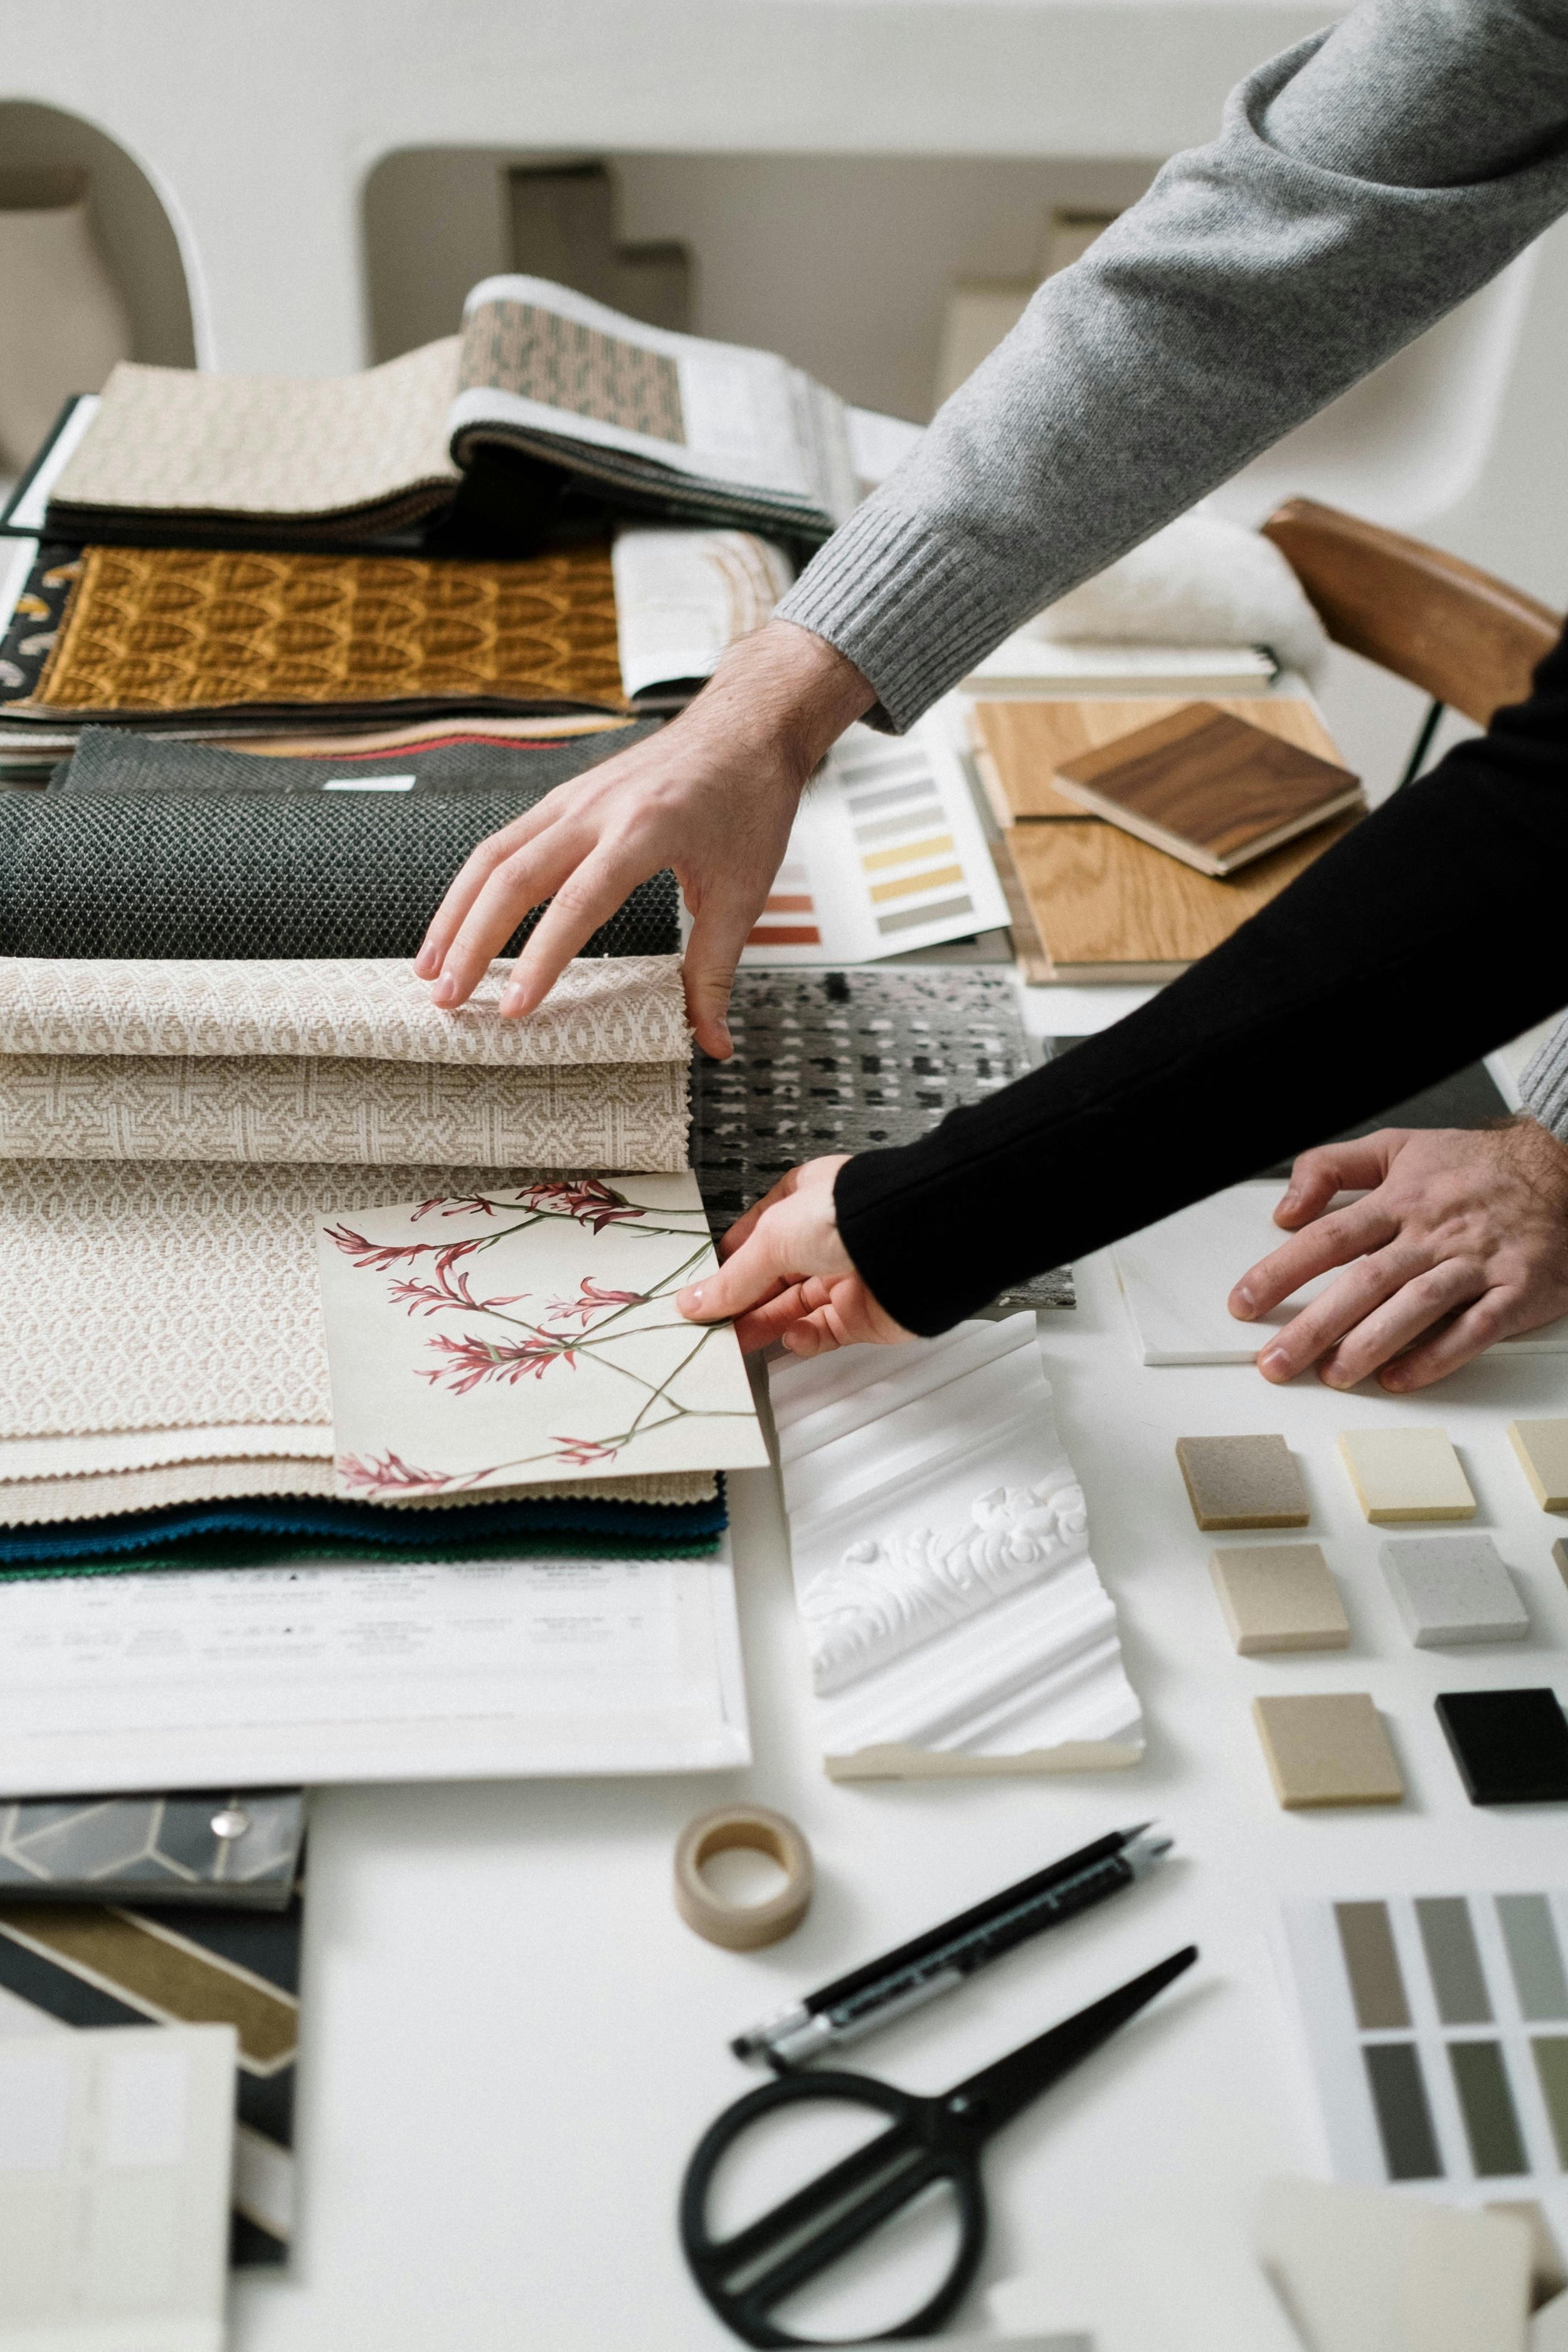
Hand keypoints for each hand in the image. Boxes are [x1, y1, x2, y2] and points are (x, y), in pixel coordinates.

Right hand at [414, 620, 874, 1057]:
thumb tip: (713, 1044)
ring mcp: (572, 798)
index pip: (578, 902)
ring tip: (430, 970)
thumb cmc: (749, 802)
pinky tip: (458, 926)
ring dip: (455, 915)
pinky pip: (504, 843)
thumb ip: (717, 970)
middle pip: (513, 877)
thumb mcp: (745, 891)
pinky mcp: (563, 798)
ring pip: (493, 857)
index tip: (515, 1008)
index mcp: (644, 830)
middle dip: (472, 943)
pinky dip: (473, 888)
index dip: (541, 959)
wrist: (746, 725)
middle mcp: (596, 809)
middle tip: (447, 1000)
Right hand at [676, 1156, 912, 1355]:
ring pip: (793, 1308)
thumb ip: (733, 1277)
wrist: (914, 1242)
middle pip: (772, 1276)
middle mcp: (825, 1236)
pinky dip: (805, 1339)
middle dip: (741, 1301)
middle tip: (710, 1324)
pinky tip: (791, 1337)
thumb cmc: (849, 1215)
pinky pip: (824, 1332)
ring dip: (763, 1325)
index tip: (702, 1287)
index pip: (756, 1233)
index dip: (729, 1261)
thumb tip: (695, 1301)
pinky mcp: (863, 1313)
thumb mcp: (773, 1238)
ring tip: (734, 1340)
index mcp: (803, 1200)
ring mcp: (845, 1274)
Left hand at [1229, 1120, 1567, 1390]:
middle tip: (1276, 1360)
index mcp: (1400, 1201)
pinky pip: (1473, 1329)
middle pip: (1363, 1281)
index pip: (1327, 1237)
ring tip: (1333, 1375)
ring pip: (1415, 1306)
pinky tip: (1402, 1378)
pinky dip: (1437, 1356)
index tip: (1244, 1303)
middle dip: (1314, 1325)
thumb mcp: (1398, 1147)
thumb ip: (1332, 1167)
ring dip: (1370, 1345)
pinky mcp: (1515, 1291)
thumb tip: (1285, 1207)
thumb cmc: (1476, 1167)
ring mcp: (1475, 1263)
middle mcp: (1433, 1233)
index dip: (1281, 1272)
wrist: (1563, 1170)